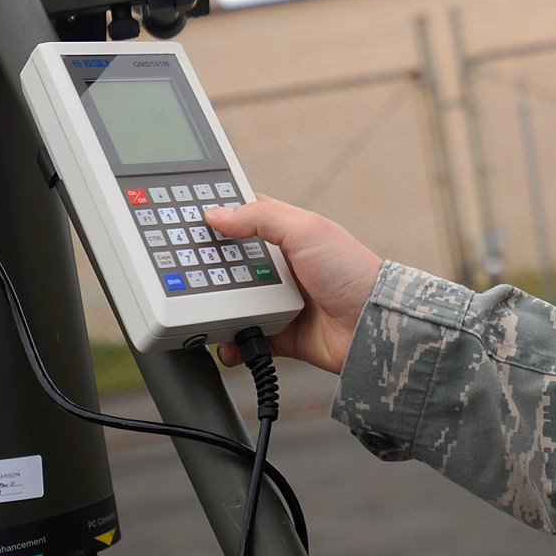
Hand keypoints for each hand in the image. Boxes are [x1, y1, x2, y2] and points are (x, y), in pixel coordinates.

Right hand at [205, 196, 382, 373]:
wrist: (372, 326)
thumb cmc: (351, 271)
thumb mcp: (305, 230)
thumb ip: (260, 218)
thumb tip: (217, 213)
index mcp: (287, 234)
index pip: (244, 217)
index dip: (219, 217)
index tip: (189, 220)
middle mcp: (281, 265)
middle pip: (231, 263)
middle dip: (209, 268)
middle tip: (183, 270)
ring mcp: (279, 300)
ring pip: (233, 301)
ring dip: (217, 307)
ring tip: (202, 308)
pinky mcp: (279, 332)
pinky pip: (246, 337)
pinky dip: (233, 341)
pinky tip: (226, 340)